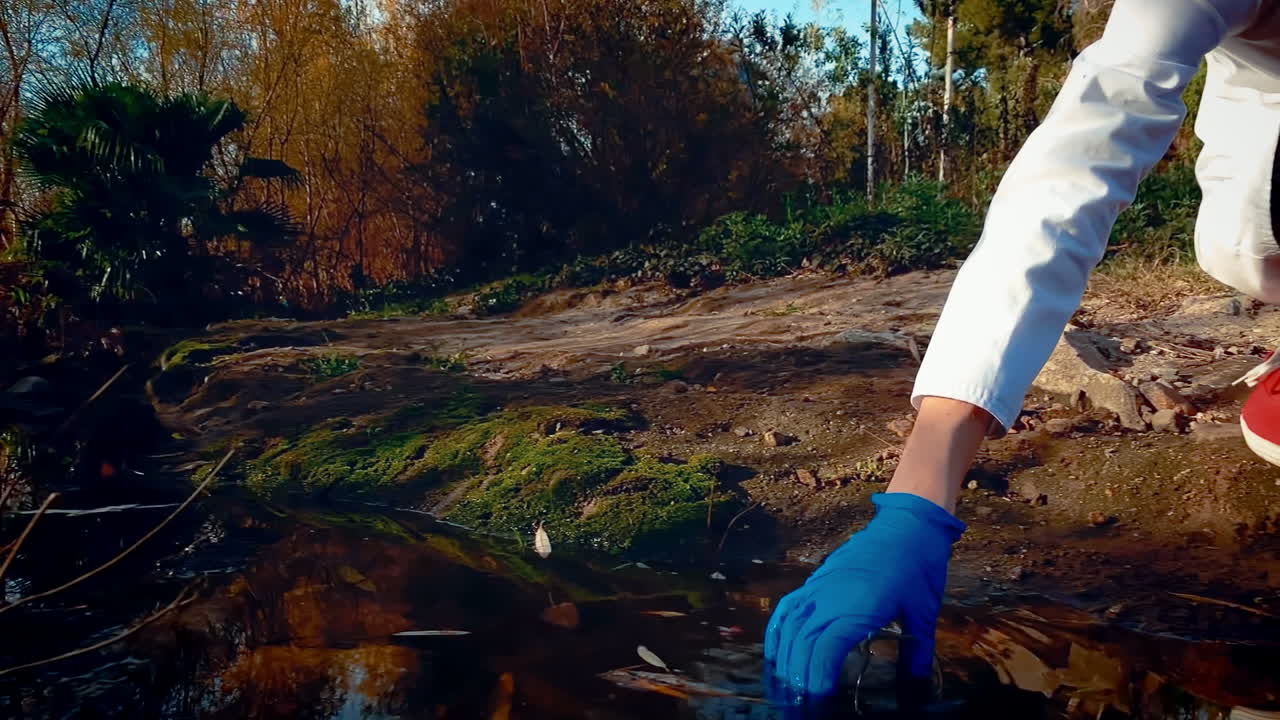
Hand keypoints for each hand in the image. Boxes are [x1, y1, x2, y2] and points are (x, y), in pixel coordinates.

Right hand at [763, 492, 965, 703]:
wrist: (908, 523)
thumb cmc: (918, 567)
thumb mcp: (924, 615)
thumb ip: (917, 656)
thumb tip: (916, 691)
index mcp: (856, 608)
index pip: (824, 651)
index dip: (816, 681)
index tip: (818, 704)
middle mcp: (829, 598)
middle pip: (800, 644)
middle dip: (795, 680)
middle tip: (797, 707)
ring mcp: (818, 588)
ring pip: (787, 628)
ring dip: (781, 660)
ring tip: (783, 689)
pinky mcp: (815, 582)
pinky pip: (787, 610)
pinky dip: (776, 633)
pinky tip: (776, 652)